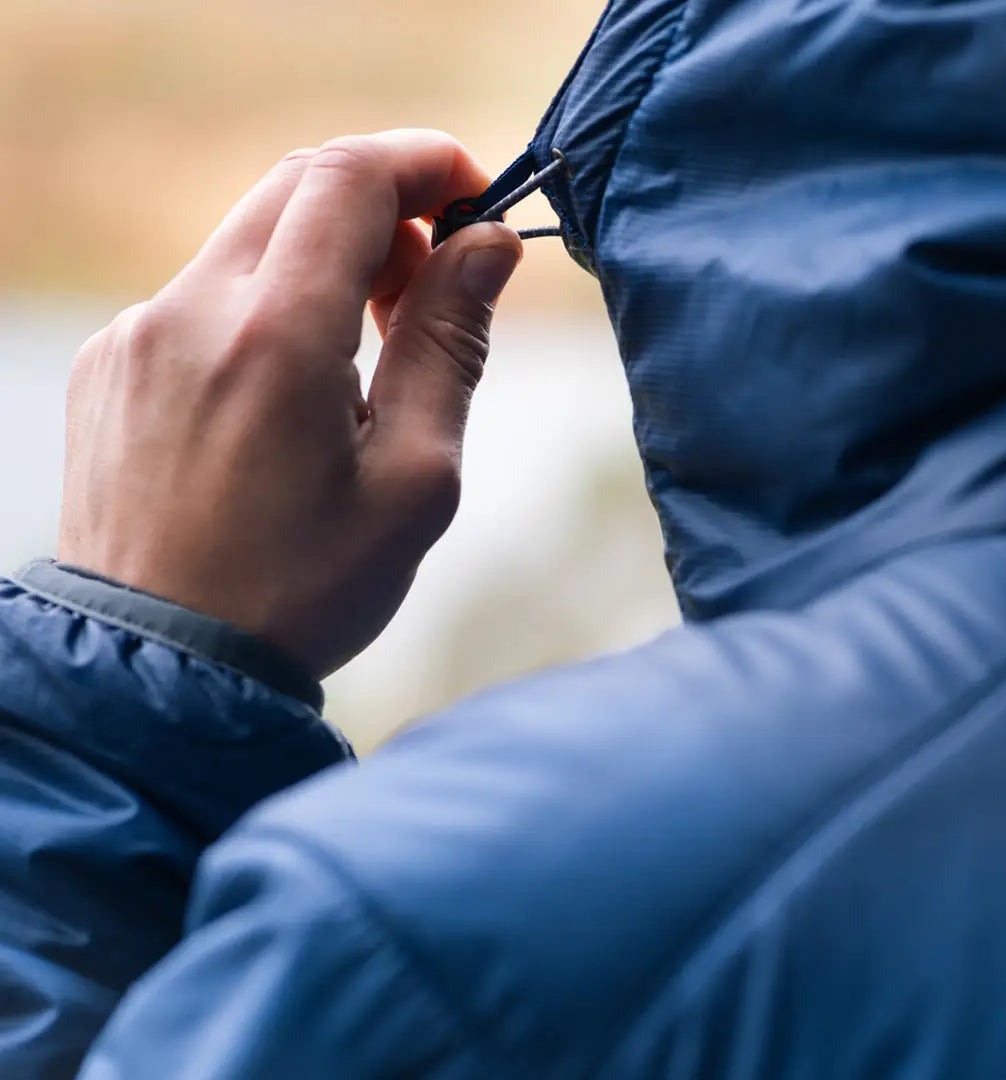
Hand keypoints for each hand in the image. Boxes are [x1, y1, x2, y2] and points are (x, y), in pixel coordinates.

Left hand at [59, 130, 522, 678]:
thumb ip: (450, 346)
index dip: (424, 162)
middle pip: (298, 187)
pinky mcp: (112, 366)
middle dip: (383, 208)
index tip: (473, 196)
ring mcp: (137, 336)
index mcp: (276, 338)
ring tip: (368, 348)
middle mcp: (190, 314)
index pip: (350, 177)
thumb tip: (487, 248)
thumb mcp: (414, 479)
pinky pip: (202, 295)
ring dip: (325, 259)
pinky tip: (291, 389)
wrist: (165, 666)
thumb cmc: (305, 587)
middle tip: (429, 282)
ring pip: (249, 239)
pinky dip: (266, 303)